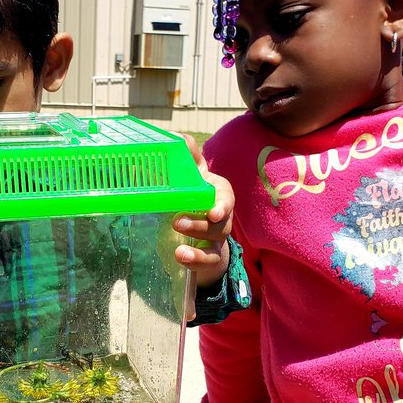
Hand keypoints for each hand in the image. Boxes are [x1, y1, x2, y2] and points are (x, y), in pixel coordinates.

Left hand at [171, 136, 233, 308]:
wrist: (196, 221)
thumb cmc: (195, 190)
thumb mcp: (192, 172)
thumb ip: (188, 156)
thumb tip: (178, 137)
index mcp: (218, 194)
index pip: (226, 198)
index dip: (222, 205)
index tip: (214, 212)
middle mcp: (221, 217)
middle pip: (219, 224)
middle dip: (201, 225)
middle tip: (176, 222)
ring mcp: (216, 238)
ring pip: (213, 245)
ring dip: (198, 251)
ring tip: (179, 252)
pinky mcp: (207, 255)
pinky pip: (207, 262)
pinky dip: (195, 264)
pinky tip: (181, 261)